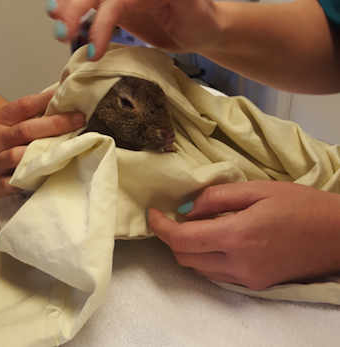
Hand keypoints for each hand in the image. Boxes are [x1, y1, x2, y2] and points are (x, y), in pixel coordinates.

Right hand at [0, 91, 84, 211]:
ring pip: (24, 155)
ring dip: (47, 151)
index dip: (45, 99)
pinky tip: (52, 174)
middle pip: (29, 129)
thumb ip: (11, 117)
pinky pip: (18, 181)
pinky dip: (33, 179)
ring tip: (72, 146)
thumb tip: (41, 109)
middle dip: (56, 123)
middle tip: (79, 119)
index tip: (65, 94)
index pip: (23, 105)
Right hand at [47, 0, 219, 60]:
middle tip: (63, 36)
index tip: (94, 50)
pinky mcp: (117, 3)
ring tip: (57, 25)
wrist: (202, 29)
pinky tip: (61, 14)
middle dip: (72, 8)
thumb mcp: (197, 9)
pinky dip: (71, 2)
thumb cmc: (202, 22)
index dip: (100, 23)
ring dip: (66, 1)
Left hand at [148, 181, 339, 289]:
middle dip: (171, 238)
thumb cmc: (299, 205)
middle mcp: (238, 264)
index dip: (160, 227)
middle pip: (185, 258)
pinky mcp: (256, 285)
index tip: (153, 213)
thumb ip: (216, 197)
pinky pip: (217, 275)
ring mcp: (247, 279)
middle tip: (173, 216)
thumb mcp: (256, 189)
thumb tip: (186, 208)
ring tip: (195, 226)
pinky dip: (206, 258)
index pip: (182, 239)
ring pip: (198, 269)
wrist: (336, 235)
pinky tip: (214, 240)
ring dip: (188, 249)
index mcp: (237, 236)